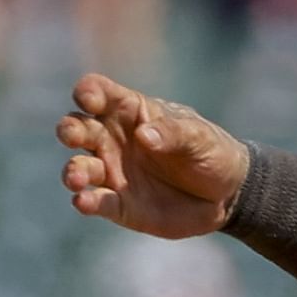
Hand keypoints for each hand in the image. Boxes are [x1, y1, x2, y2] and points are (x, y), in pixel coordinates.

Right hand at [56, 76, 247, 239]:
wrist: (226, 194)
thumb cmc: (211, 152)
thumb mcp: (198, 137)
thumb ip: (172, 133)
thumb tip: (143, 135)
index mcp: (129, 111)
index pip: (97, 92)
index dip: (88, 92)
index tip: (91, 101)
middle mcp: (112, 139)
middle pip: (77, 128)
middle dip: (69, 130)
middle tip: (73, 136)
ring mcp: (112, 172)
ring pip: (79, 167)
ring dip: (73, 171)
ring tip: (77, 178)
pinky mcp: (119, 205)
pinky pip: (96, 202)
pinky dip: (86, 202)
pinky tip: (83, 202)